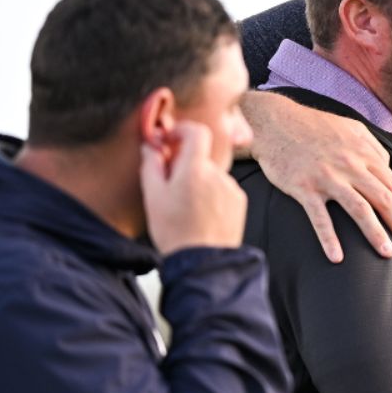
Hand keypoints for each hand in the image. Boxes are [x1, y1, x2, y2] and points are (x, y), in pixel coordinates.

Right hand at [141, 121, 246, 253]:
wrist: (202, 262)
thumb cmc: (174, 232)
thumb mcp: (153, 198)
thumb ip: (151, 165)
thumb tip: (152, 146)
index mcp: (196, 169)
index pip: (197, 132)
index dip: (182, 130)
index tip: (171, 140)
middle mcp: (218, 174)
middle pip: (200, 157)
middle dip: (185, 165)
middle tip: (170, 188)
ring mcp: (231, 188)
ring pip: (210, 175)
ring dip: (198, 182)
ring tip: (186, 209)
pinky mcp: (239, 201)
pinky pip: (221, 189)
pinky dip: (211, 195)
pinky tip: (201, 215)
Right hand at [242, 91, 391, 262]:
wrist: (275, 123)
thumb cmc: (314, 126)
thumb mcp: (350, 127)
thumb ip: (371, 145)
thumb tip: (387, 165)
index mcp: (362, 152)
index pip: (390, 183)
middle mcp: (349, 166)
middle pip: (382, 199)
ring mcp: (327, 178)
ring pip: (360, 210)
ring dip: (376, 234)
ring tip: (387, 252)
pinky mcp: (304, 188)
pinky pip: (320, 218)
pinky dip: (329, 239)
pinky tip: (337, 258)